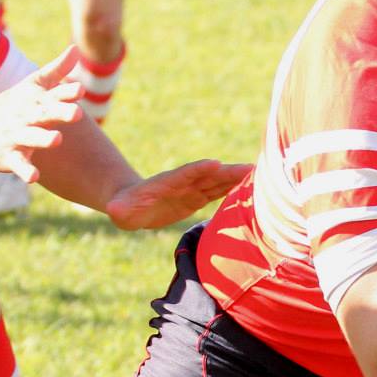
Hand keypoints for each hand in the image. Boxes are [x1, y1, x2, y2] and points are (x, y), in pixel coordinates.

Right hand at [0, 46, 84, 182]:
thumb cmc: (15, 104)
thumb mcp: (35, 84)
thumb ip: (57, 69)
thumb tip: (76, 48)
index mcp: (37, 101)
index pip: (54, 94)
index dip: (67, 92)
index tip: (80, 90)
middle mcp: (28, 117)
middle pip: (45, 114)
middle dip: (60, 113)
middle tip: (77, 113)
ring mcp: (17, 136)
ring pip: (31, 138)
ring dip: (43, 139)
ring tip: (57, 140)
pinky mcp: (9, 156)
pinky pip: (18, 164)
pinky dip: (25, 170)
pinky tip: (34, 177)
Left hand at [104, 158, 252, 229]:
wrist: (130, 204)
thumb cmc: (123, 209)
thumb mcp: (119, 211)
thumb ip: (120, 210)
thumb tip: (115, 211)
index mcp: (164, 184)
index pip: (183, 175)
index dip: (198, 170)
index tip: (215, 164)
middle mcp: (182, 183)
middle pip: (208, 176)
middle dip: (229, 172)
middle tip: (251, 168)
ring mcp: (191, 189)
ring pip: (217, 182)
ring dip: (237, 179)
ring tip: (262, 176)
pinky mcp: (197, 197)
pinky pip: (218, 192)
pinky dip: (234, 189)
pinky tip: (253, 189)